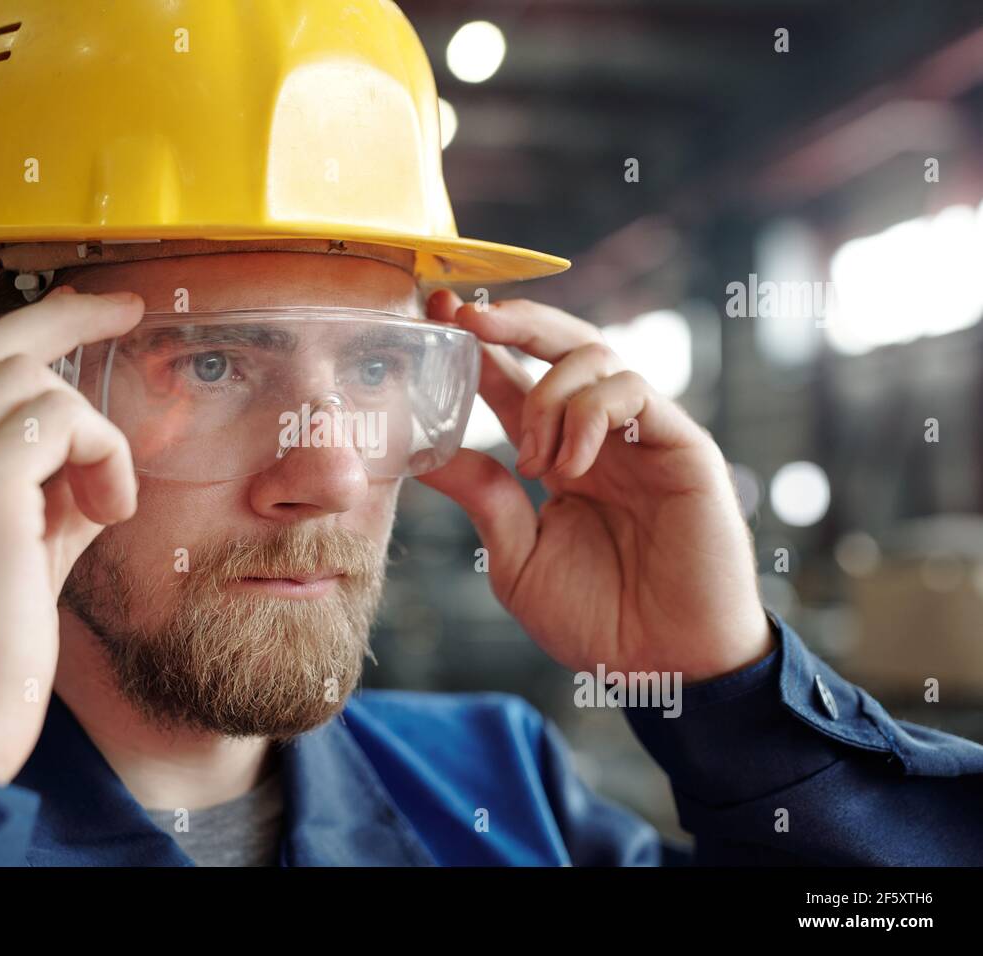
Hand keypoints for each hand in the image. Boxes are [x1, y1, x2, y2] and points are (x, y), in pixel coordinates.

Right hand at [0, 287, 143, 783]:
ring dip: (90, 433)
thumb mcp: (8, 565)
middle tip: (128, 310)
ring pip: (27, 383)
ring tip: (103, 504)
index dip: (27, 336)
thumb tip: (95, 455)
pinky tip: (108, 511)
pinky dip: (101, 453)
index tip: (82, 311)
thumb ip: (40, 501)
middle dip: (67, 323)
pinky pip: (57, 420)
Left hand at [418, 291, 771, 682]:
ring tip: (534, 461)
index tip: (436, 318)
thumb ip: (481, 498)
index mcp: (560, 455)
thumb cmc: (597, 618)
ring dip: (547, 397)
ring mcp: (644, 435)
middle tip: (466, 317)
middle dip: (512, 320)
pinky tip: (569, 466)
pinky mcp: (683, 445)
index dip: (480, 348)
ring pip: (594, 356)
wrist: (663, 666)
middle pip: (561, 344)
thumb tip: (426, 452)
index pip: (517, 381)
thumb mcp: (517, 557)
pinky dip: (588, 415)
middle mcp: (602, 434)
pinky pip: (633, 392)